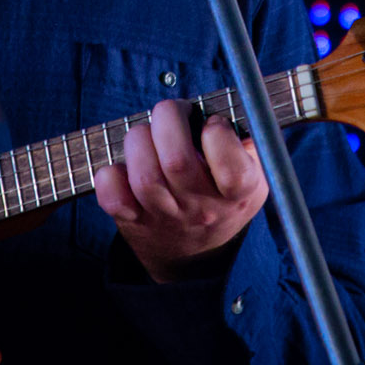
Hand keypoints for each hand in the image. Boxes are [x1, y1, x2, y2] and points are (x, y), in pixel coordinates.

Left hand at [92, 100, 267, 283]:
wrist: (196, 253)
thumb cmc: (223, 195)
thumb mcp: (253, 175)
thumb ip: (248, 142)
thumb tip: (227, 112)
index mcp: (238, 194)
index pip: (231, 169)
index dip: (218, 132)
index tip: (212, 124)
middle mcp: (202, 209)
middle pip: (177, 160)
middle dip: (168, 119)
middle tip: (171, 114)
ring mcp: (165, 217)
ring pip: (145, 175)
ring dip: (139, 140)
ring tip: (148, 135)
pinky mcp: (134, 221)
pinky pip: (113, 198)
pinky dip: (110, 175)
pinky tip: (125, 165)